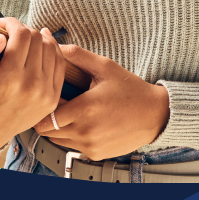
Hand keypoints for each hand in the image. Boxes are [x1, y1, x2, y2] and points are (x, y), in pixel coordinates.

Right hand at [0, 20, 65, 154]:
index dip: (12, 23)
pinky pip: (60, 64)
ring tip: (24, 39)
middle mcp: (32, 86)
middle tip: (10, 34)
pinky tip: (40, 46)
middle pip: (37, 38)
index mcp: (9, 79)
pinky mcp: (53, 98)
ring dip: (38, 38)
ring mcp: (46, 93)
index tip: (2, 24)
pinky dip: (52, 51)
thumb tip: (0, 38)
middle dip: (23, 30)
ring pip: (51, 48)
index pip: (22, 35)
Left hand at [32, 45, 169, 159]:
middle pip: (47, 131)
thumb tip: (55, 45)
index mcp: (85, 109)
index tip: (49, 95)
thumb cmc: (131, 90)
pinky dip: (73, 136)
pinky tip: (85, 122)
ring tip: (71, 111)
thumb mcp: (105, 67)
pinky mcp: (96, 154)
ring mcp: (90, 146)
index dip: (43, 105)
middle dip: (47, 116)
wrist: (155, 115)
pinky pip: (73, 147)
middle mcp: (85, 132)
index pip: (45, 117)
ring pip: (58, 141)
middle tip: (58, 102)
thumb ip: (78, 55)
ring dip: (59, 128)